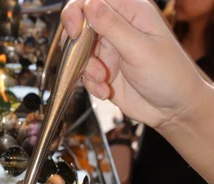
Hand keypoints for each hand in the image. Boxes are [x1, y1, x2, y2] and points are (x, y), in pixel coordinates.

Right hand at [60, 0, 206, 131]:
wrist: (173, 109)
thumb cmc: (168, 75)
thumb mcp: (140, 49)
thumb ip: (113, 26)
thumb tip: (89, 4)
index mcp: (131, 11)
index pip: (94, 0)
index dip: (78, 12)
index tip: (74, 32)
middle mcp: (118, 27)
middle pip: (81, 25)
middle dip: (79, 46)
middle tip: (85, 62)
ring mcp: (110, 50)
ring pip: (80, 52)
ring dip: (86, 69)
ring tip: (103, 80)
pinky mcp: (104, 71)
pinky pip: (84, 73)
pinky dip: (91, 84)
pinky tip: (105, 90)